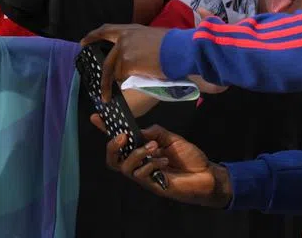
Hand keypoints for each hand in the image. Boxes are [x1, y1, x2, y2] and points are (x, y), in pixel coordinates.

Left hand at [82, 23, 170, 102]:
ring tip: (122, 92)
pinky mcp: (127, 63)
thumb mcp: (153, 37)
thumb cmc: (174, 43)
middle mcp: (124, 39)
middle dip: (103, 79)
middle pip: (108, 61)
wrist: (180, 49)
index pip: (106, 30)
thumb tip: (136, 54)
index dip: (93, 36)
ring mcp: (124, 51)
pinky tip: (137, 83)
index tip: (83, 42)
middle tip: (101, 91)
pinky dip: (128, 83)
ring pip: (116, 72)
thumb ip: (140, 42)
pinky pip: (123, 77)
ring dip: (119, 83)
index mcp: (131, 30)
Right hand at [90, 118, 231, 206]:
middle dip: (112, 146)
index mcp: (142, 150)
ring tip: (154, 147)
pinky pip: (141, 175)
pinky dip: (151, 165)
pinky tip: (163, 162)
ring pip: (124, 167)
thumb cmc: (189, 157)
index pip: (120, 141)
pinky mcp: (152, 185)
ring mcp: (144, 176)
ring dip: (137, 154)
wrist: (206, 174)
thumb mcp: (172, 139)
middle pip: (113, 159)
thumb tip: (140, 130)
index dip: (106, 130)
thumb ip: (155, 132)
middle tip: (124, 136)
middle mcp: (139, 164)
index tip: (96, 117)